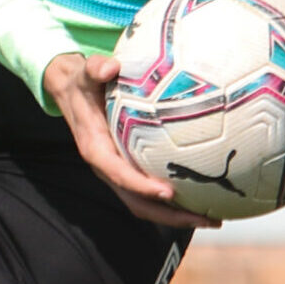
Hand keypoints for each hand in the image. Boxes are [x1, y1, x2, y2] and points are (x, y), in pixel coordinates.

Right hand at [43, 53, 220, 230]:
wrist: (71, 92)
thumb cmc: (82, 82)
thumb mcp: (85, 72)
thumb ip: (96, 68)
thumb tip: (111, 66)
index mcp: (95, 149)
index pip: (118, 174)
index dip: (141, 186)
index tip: (168, 192)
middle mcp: (107, 168)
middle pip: (137, 202)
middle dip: (170, 215)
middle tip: (206, 218)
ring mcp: (118, 172)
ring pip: (146, 204)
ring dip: (177, 216)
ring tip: (212, 218)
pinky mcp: (128, 170)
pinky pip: (151, 193)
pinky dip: (174, 202)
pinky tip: (202, 197)